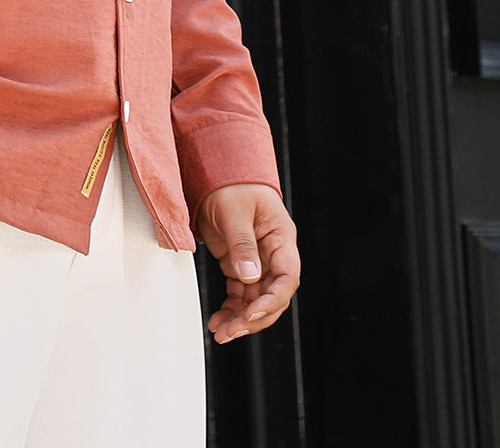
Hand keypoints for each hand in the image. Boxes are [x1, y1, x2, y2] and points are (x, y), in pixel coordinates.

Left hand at [194, 182, 299, 343]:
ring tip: (221, 332)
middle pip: (272, 295)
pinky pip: (241, 293)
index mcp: (280, 238)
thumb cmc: (231, 183)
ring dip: (240, 318)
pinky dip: (231, 308)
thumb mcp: (234, 211)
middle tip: (231, 331)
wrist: (215, 170)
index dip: (272, 299)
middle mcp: (272, 253)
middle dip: (253, 317)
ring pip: (255, 299)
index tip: (252, 312)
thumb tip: (250, 276)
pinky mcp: (240, 263)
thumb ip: (242, 244)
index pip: (287, 277)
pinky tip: (220, 319)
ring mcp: (257, 260)